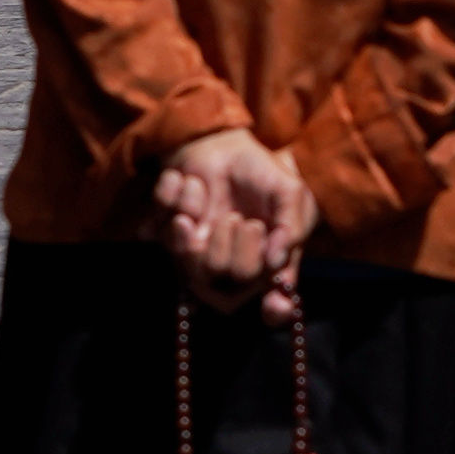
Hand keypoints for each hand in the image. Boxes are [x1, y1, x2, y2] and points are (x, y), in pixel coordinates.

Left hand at [154, 128, 313, 315]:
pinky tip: (190, 182)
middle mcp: (233, 264)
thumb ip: (291, 225)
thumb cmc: (263, 172)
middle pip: (228, 285)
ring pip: (191, 263)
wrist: (228, 143)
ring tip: (210, 194)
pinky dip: (178, 197)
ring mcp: (200, 251)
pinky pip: (163, 228)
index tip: (273, 306)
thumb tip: (277, 260)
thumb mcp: (289, 192)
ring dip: (203, 224)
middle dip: (235, 251)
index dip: (273, 310)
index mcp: (267, 262)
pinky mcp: (170, 232)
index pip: (273, 305)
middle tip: (241, 220)